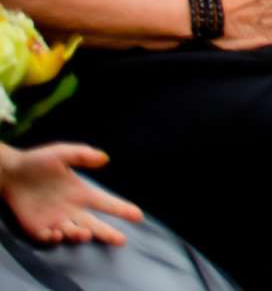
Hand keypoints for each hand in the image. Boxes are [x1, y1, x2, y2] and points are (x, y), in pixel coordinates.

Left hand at [0, 144, 142, 247]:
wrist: (11, 173)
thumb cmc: (38, 161)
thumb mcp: (63, 152)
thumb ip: (83, 155)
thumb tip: (105, 158)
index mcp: (82, 193)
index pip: (106, 202)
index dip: (122, 209)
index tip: (138, 215)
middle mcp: (72, 209)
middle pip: (94, 225)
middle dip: (108, 233)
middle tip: (121, 240)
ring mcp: (56, 220)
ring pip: (73, 233)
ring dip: (80, 235)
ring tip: (83, 234)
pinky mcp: (38, 228)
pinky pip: (49, 238)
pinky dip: (54, 239)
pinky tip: (56, 233)